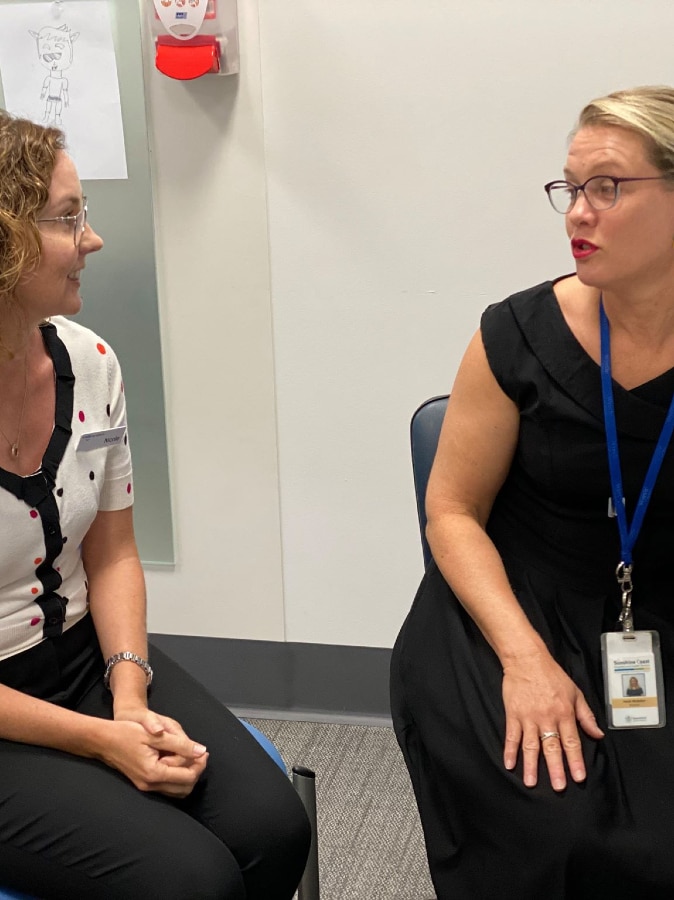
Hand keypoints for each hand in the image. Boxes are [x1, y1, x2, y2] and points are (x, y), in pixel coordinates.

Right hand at [101, 713, 208, 796]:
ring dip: (187, 775)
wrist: (103, 740)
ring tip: (191, 756)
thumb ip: (181, 744)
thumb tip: (202, 751)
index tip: (204, 750)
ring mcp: (146, 786)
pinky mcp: (143, 783)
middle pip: (184, 788)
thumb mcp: (156, 735)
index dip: (199, 764)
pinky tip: (177, 760)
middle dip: (196, 772)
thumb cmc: (127, 733)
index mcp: (154, 773)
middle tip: (200, 754)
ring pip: (176, 790)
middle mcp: (150, 785)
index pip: (187, 777)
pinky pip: (167, 786)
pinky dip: (176, 776)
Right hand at [502, 650, 603, 791]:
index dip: (575, 760)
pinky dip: (509, 750)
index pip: (572, 742)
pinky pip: (511, 735)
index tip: (578, 777)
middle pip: (552, 747)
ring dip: (531, 765)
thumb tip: (598, 735)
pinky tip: (509, 764)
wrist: (527, 660)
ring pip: (531, 745)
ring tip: (531, 782)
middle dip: (555, 768)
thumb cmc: (552, 675)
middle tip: (558, 787)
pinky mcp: (513, 714)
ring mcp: (528, 717)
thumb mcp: (575, 693)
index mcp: (564, 713)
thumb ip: (586, 716)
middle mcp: (547, 718)